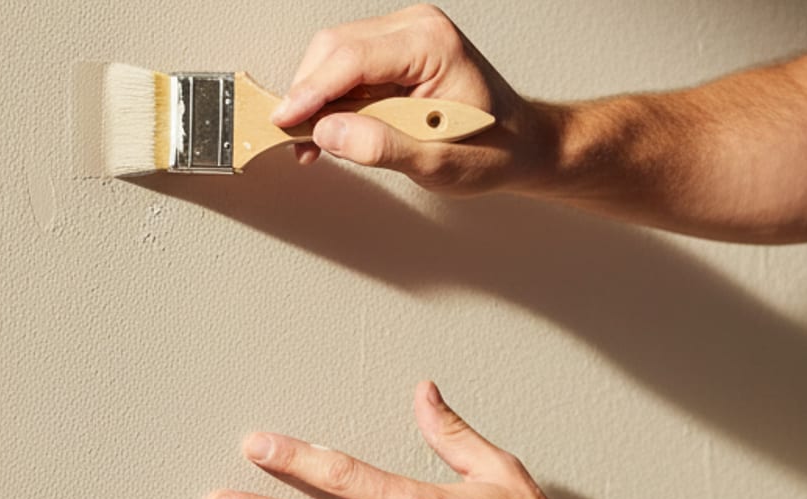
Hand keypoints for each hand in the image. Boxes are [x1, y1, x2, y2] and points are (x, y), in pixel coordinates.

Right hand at [271, 4, 554, 193]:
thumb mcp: (440, 162)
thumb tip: (329, 132)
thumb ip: (383, 147)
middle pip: (335, 49)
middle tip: (297, 140)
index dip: (312, 91)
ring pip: (334, 55)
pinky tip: (330, 129)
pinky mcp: (396, 51)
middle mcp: (417, 28)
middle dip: (309, 94)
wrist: (522, 145)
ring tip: (315, 143)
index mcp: (433, 45)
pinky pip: (348, 66)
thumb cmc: (495, 149)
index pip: (353, 58)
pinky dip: (332, 98)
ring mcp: (406, 35)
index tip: (284, 120)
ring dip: (317, 98)